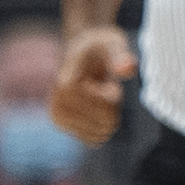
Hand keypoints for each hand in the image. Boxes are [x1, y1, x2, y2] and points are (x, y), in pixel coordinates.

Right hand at [49, 27, 136, 145]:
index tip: (103, 80)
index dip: (114, 95)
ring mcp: (58, 119)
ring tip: (95, 93)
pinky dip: (101, 124)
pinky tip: (94, 107)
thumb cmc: (100, 47)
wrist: (81, 49)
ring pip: (100, 133)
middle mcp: (56, 107)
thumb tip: (128, 68)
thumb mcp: (113, 45)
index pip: (107, 110)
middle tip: (101, 86)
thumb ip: (121, 57)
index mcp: (66, 88)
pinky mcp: (63, 127)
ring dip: (106, 115)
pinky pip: (93, 139)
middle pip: (106, 123)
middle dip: (112, 106)